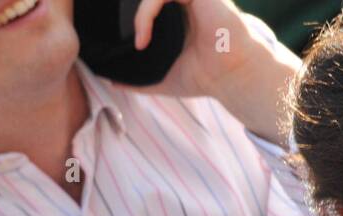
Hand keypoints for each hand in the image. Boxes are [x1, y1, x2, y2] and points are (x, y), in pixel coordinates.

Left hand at [127, 0, 300, 144]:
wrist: (230, 78)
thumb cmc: (203, 77)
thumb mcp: (161, 78)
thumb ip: (137, 79)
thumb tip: (111, 82)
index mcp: (178, 15)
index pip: (150, 3)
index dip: (133, 16)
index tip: (129, 44)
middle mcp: (185, 2)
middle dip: (130, 10)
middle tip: (126, 38)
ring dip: (138, 15)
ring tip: (139, 43)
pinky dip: (146, 13)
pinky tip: (143, 38)